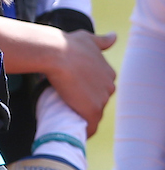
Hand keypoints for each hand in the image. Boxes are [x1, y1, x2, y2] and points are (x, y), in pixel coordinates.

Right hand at [0, 17, 116, 136]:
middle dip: (86, 104)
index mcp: (109, 73)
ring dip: (83, 117)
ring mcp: (101, 100)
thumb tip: (114, 36)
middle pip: (98, 101)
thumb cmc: (68, 44)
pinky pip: (90, 126)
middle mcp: (109, 87)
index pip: (101, 88)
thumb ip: (102, 41)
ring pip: (94, 114)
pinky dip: (84, 131)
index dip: (88, 91)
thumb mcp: (87, 39)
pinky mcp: (92, 110)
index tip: (75, 92)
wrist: (56, 52)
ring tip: (67, 118)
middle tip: (67, 104)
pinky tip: (75, 132)